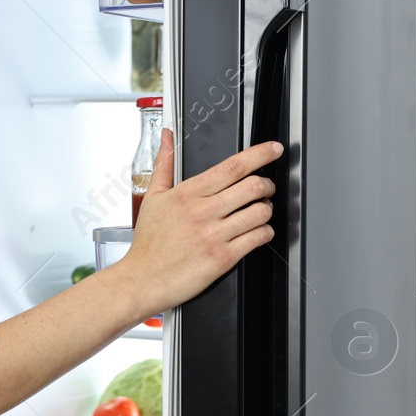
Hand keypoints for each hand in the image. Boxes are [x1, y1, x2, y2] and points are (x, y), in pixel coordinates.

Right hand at [114, 128, 282, 319]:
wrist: (142, 279)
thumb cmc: (148, 242)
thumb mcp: (153, 197)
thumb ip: (164, 163)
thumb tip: (166, 136)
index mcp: (187, 194)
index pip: (232, 167)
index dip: (259, 154)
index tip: (273, 149)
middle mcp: (202, 212)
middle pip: (253, 186)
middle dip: (267, 184)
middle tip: (265, 187)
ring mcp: (214, 236)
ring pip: (260, 212)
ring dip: (267, 209)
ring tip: (259, 211)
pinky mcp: (223, 258)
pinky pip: (258, 238)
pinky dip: (264, 232)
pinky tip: (256, 231)